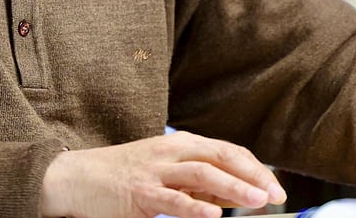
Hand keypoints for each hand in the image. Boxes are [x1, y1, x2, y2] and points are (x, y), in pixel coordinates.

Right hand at [38, 131, 286, 217]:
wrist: (79, 177)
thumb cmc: (125, 176)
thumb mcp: (167, 173)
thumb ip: (200, 182)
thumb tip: (236, 195)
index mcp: (183, 144)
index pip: (229, 152)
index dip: (256, 169)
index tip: (276, 187)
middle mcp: (173, 152)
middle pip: (223, 157)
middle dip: (254, 176)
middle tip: (276, 195)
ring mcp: (157, 171)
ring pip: (203, 174)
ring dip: (235, 187)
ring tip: (258, 201)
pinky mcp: (140, 192)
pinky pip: (173, 199)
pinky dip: (196, 206)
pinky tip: (214, 214)